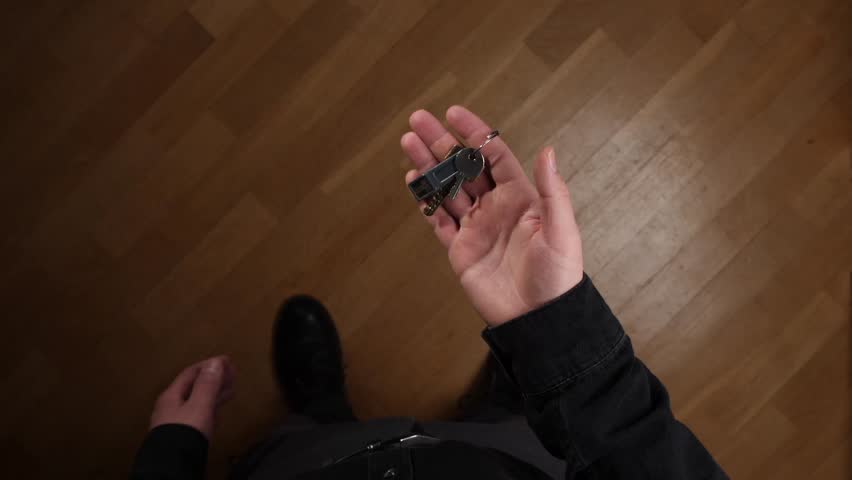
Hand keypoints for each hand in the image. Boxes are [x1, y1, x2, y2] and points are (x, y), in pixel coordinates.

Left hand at [149, 356, 234, 438]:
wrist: (172, 467)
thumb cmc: (185, 432)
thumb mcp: (199, 405)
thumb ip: (208, 384)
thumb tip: (216, 361)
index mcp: (171, 395)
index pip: (191, 373)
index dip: (209, 364)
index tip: (228, 360)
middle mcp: (171, 406)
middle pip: (193, 386)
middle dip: (213, 378)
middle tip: (232, 373)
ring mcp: (175, 421)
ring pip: (197, 401)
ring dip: (213, 393)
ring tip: (231, 389)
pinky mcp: (182, 435)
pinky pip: (198, 414)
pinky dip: (210, 408)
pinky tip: (218, 411)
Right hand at [402, 106, 583, 325]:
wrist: (537, 319)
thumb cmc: (556, 275)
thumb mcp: (561, 231)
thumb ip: (552, 191)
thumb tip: (547, 150)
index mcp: (520, 197)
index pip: (493, 155)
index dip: (474, 133)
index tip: (454, 113)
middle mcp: (495, 206)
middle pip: (463, 167)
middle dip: (441, 143)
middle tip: (418, 119)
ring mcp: (475, 227)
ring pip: (446, 189)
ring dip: (428, 166)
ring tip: (407, 142)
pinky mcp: (459, 249)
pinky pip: (438, 220)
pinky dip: (425, 201)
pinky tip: (413, 181)